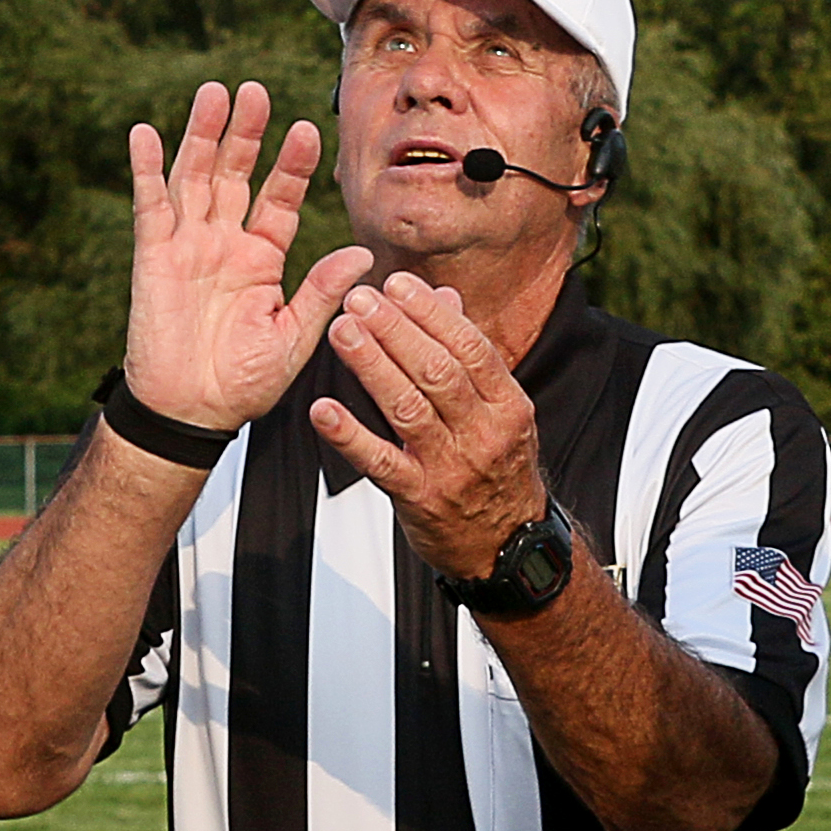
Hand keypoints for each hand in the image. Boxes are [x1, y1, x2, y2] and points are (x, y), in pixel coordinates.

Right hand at [123, 81, 370, 438]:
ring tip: (213, 93)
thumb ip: (320, 292)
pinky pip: (150, 206)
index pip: (282, 198)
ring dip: (202, 135)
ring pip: (196, 177)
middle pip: (237, 173)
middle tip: (256, 90)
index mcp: (263, 257)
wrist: (191, 413)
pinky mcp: (153, 257)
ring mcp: (188, 245)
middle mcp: (226, 242)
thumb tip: (362, 254)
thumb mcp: (294, 338)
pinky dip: (146, 169)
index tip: (309, 129)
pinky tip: (146, 132)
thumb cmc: (243, 383)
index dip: (293, 165)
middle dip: (247, 132)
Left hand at [312, 278, 549, 579]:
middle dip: (395, 330)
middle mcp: (483, 434)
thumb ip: (469, 355)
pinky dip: (349, 436)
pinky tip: (323, 410)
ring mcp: (451, 468)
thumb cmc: (497, 469)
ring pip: (408, 409)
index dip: (430, 313)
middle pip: (436, 371)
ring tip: (341, 332)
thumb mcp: (500, 412)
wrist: (508, 546)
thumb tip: (444, 296)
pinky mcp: (419, 499)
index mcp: (508, 405)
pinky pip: (380, 463)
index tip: (398, 284)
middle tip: (359, 299)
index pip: (469, 348)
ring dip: (371, 366)